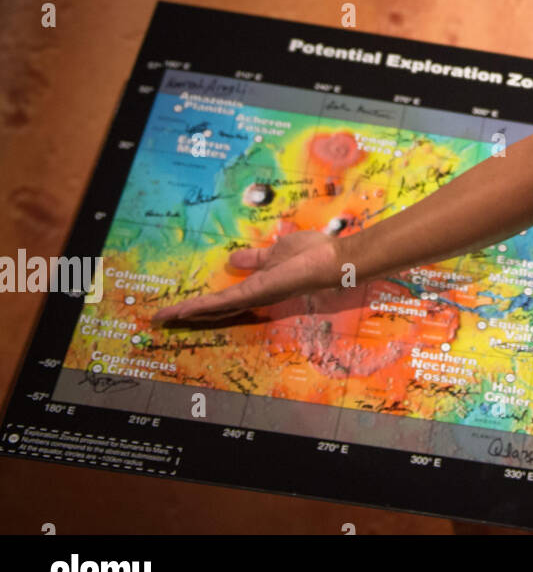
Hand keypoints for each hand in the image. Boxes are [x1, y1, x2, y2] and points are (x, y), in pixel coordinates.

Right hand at [150, 229, 342, 324]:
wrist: (330, 260)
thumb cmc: (311, 253)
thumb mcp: (275, 252)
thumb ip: (255, 259)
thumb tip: (233, 261)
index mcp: (259, 287)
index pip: (227, 300)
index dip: (205, 304)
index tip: (184, 308)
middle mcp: (254, 297)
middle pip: (216, 309)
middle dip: (190, 314)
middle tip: (163, 319)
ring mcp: (253, 297)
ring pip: (214, 308)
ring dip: (187, 313)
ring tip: (163, 317)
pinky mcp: (254, 293)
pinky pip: (222, 302)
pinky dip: (200, 307)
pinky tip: (182, 311)